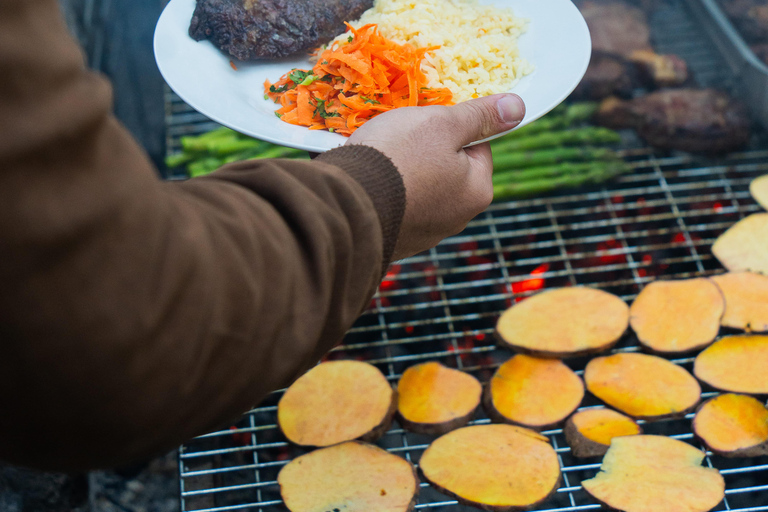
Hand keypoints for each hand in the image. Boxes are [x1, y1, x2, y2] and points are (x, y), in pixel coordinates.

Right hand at [346, 93, 524, 259]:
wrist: (345, 204)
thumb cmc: (398, 157)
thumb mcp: (441, 124)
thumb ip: (479, 116)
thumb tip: (517, 107)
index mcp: (477, 191)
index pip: (477, 148)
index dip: (452, 129)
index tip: (426, 124)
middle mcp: (457, 219)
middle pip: (449, 170)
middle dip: (427, 153)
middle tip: (398, 139)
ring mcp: (424, 235)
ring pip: (421, 190)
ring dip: (405, 174)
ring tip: (380, 160)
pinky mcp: (395, 242)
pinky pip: (397, 208)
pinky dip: (387, 194)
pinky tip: (370, 183)